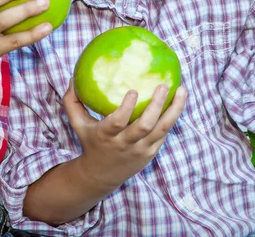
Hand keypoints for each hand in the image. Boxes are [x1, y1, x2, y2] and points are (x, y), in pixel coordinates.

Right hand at [63, 80, 186, 189]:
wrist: (102, 175)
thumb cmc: (91, 141)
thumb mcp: (77, 124)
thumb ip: (72, 101)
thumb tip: (72, 78)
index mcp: (106, 135)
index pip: (118, 122)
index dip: (126, 108)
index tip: (133, 90)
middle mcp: (125, 143)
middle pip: (144, 126)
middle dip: (156, 106)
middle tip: (163, 85)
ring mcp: (141, 149)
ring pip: (162, 129)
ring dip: (174, 109)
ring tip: (182, 89)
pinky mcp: (151, 151)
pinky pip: (165, 132)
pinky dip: (174, 116)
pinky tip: (180, 98)